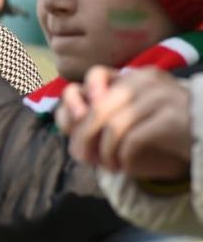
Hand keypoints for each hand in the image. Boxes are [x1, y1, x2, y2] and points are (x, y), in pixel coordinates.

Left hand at [63, 66, 191, 179]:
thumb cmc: (168, 127)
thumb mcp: (136, 112)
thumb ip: (106, 112)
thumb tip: (69, 124)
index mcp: (136, 74)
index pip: (95, 75)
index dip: (76, 99)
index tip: (73, 127)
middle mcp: (147, 80)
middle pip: (99, 108)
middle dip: (84, 136)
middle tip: (84, 158)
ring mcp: (161, 97)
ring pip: (113, 127)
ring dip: (104, 152)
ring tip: (108, 166)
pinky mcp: (172, 120)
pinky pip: (133, 140)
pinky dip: (123, 158)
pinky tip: (125, 167)